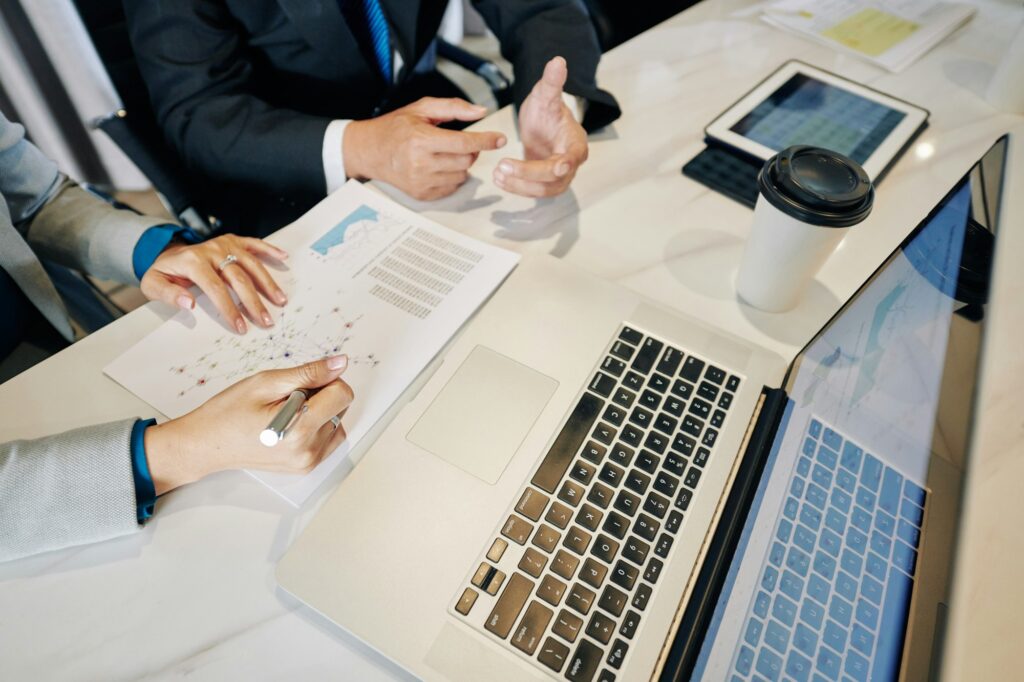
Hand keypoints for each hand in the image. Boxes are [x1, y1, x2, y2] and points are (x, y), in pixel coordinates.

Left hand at [141, 234, 288, 333]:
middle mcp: (211, 250)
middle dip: (254, 302)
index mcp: (192, 261)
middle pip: (238, 277)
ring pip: (251, 264)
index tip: (241, 326)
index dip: (230, 308)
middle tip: (266, 320)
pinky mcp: (233, 241)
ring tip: (280, 300)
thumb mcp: (153, 284)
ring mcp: (225, 244)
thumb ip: (167, 294)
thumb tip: (187, 304)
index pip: (215, 288)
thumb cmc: (165, 273)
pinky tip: (283, 257)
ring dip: (268, 283)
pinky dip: (270, 249)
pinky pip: (254, 243)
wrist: (167, 253)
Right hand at [144, 355, 353, 494]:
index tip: (303, 381)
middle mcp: (308, 451)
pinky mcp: (305, 467)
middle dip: (321, 395)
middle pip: (341, 408)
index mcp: (300, 430)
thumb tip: (340, 363)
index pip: (342, 394)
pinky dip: (317, 426)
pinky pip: (328, 439)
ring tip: (287, 412)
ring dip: (320, 411)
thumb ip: (309, 373)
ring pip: (336, 422)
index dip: (326, 380)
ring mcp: (307, 462)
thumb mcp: (267, 383)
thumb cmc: (228, 413)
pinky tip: (292, 424)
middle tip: (287, 398)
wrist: (206, 444)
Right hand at [343, 97, 506, 200]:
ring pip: (461, 175)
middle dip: (470, 151)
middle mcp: (421, 163)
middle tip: (458, 142)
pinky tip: (436, 166)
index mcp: (421, 139)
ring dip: (460, 164)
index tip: (500, 139)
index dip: (486, 140)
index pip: (464, 143)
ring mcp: (421, 182)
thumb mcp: (422, 108)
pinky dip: (451, 176)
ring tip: (443, 153)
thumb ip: (453, 107)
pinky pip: (451, 187)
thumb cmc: (396, 127)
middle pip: (466, 161)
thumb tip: (481, 111)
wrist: (370, 151)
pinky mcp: (422, 194)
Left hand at [495, 56, 587, 197]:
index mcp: (575, 143)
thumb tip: (557, 61)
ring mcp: (559, 177)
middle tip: (502, 166)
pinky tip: (498, 178)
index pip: (572, 158)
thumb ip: (552, 82)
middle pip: (555, 179)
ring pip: (544, 190)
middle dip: (529, 176)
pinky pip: (533, 191)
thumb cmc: (546, 111)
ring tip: (497, 175)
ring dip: (519, 186)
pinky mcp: (544, 184)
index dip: (563, 164)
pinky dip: (516, 187)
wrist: (542, 124)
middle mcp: (570, 163)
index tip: (555, 166)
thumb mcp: (545, 95)